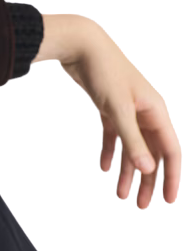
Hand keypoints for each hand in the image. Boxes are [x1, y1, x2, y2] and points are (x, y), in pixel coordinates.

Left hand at [60, 19, 181, 206]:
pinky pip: (113, 136)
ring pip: (130, 148)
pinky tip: (104, 168)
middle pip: (150, 154)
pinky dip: (109, 152)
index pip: (169, 152)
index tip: (168, 202)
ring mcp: (125, 111)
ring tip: (120, 193)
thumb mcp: (118, 108)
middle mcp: (144, 113)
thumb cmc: (104, 71)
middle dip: (148, 180)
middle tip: (142, 204)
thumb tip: (148, 170)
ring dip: (127, 170)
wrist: (80, 45)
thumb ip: (133, 140)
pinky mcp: (107, 108)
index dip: (171, 178)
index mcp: (155, 113)